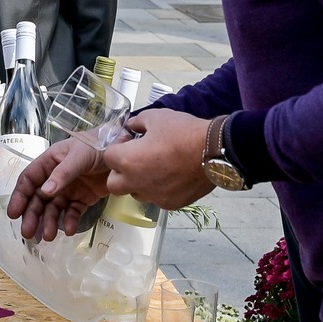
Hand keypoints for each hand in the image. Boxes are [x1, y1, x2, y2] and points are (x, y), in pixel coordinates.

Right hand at [8, 137, 110, 240]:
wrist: (122, 149)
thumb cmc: (97, 145)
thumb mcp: (78, 156)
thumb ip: (62, 174)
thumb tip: (45, 192)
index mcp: (49, 162)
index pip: (29, 180)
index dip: (19, 196)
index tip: (13, 214)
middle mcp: (55, 177)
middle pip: (38, 199)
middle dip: (32, 215)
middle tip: (28, 233)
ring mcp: (68, 189)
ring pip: (53, 209)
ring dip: (49, 222)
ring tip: (48, 237)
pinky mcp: (83, 199)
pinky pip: (72, 212)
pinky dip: (70, 222)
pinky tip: (69, 230)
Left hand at [101, 109, 215, 210]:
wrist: (214, 152)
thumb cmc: (183, 132)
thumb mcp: (156, 117)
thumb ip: (137, 122)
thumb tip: (131, 126)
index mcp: (128, 161)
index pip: (108, 158)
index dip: (117, 148)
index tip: (129, 142)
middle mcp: (136, 183)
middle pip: (114, 184)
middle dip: (119, 173)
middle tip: (134, 160)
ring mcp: (154, 196)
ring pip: (135, 193)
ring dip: (138, 182)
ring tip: (156, 167)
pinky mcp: (171, 204)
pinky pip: (157, 198)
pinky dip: (159, 189)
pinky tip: (172, 176)